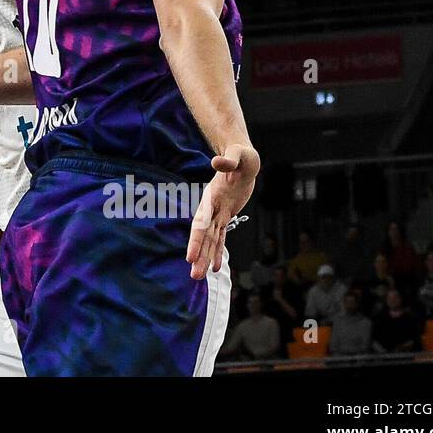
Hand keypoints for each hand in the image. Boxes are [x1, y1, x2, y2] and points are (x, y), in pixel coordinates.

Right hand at [186, 144, 259, 280]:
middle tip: (194, 276)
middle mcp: (212, 207)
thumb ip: (228, 160)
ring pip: (211, 240)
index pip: (201, 222)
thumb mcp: (238, 156)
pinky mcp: (226, 215)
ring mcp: (218, 212)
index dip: (196, 240)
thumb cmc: (241, 155)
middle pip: (203, 236)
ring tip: (199, 276)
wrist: (242, 158)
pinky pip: (221, 237)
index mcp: (211, 196)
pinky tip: (216, 267)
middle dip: (199, 255)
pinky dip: (218, 252)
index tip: (190, 256)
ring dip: (206, 257)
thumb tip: (217, 161)